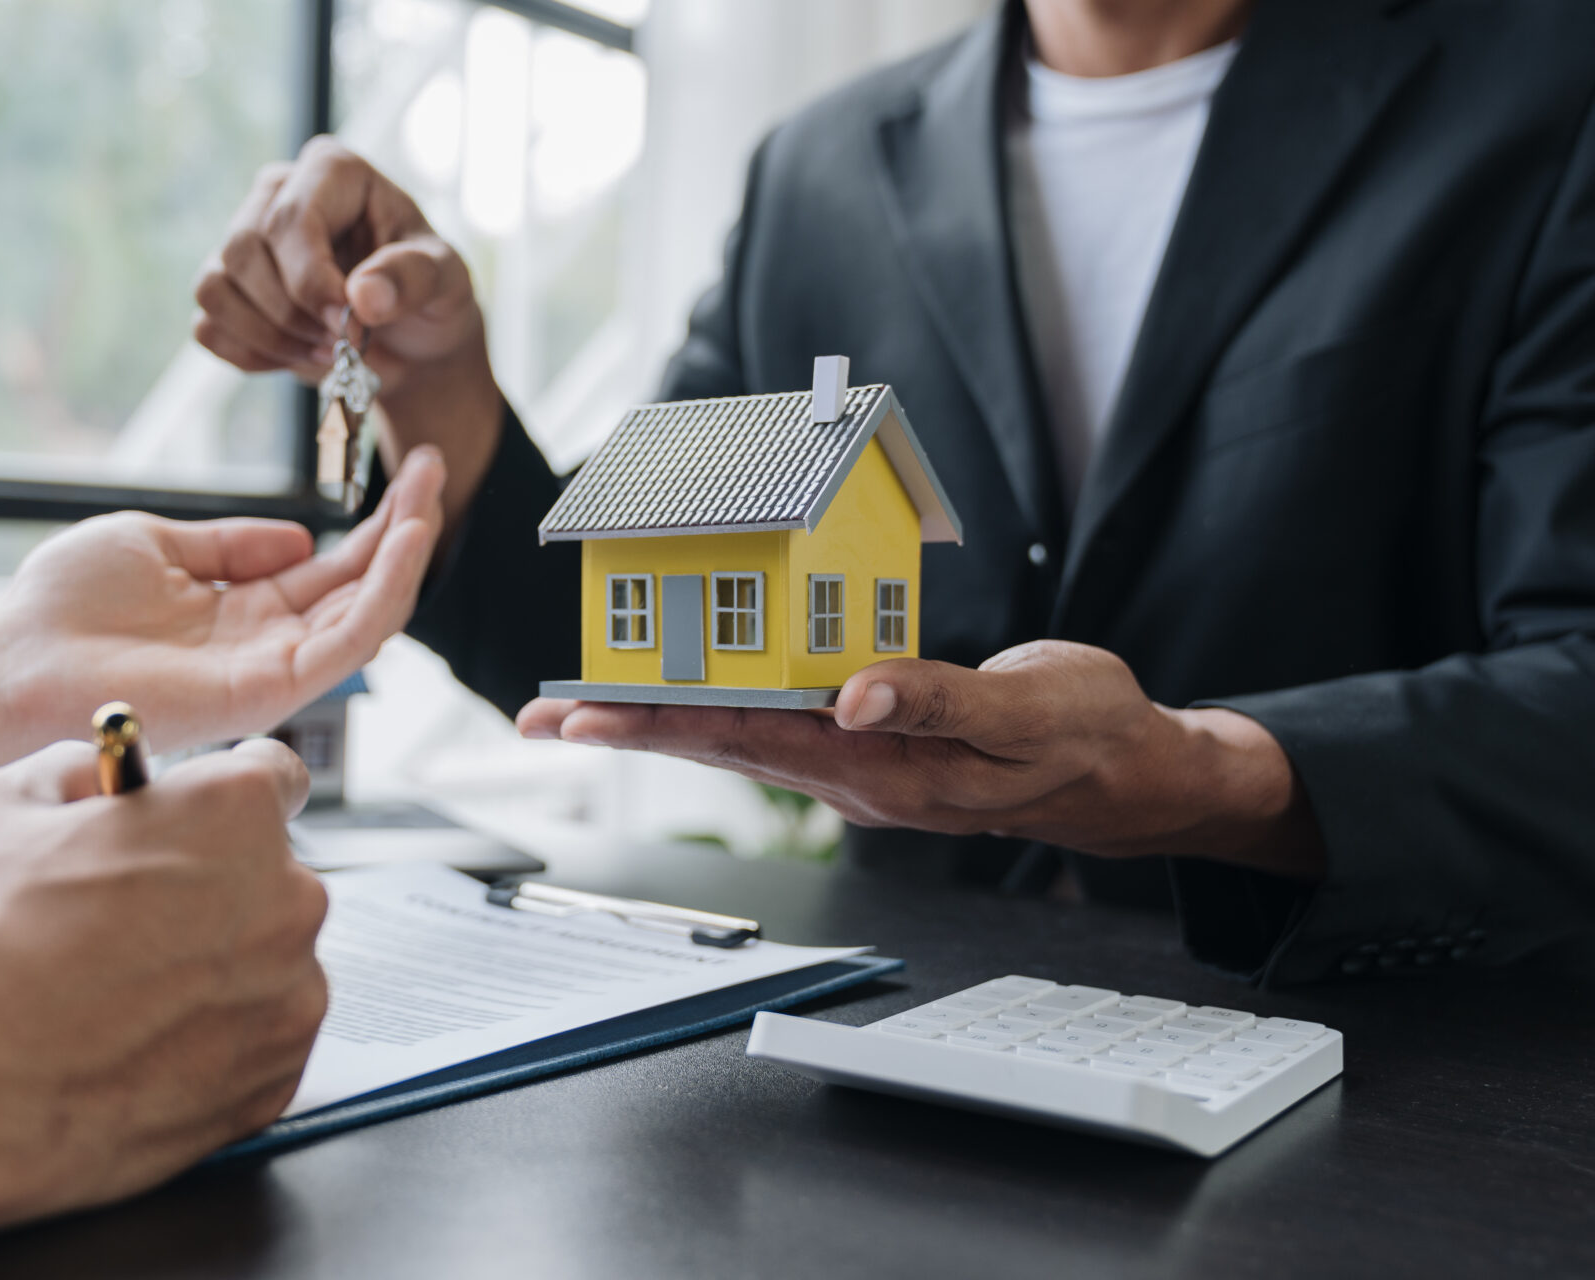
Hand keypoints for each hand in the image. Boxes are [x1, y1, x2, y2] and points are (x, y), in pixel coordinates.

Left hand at [0, 447, 444, 835]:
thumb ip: (232, 542)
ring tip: (431, 497)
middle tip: (437, 467)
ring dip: (408, 555)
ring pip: (368, 615)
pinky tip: (404, 542)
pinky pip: (347, 643)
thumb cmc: (63, 607)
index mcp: (242, 609)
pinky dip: (385, 592)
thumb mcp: (158, 542)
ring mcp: (271, 669)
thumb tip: (298, 536)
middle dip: (407, 527)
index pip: (330, 568)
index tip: (408, 470)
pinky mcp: (269, 691)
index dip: (375, 523)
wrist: (15, 659)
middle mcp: (266, 643)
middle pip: (361, 586)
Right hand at [0, 737, 325, 1268]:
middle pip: (265, 878)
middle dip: (206, 890)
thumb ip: (73, 773)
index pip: (271, 776)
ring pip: (263, 966)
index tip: (195, 816)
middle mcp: (288, 900)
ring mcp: (289, 998)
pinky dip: (211, 1046)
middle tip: (125, 921)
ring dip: (211, 973)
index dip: (217, 795)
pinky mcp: (275, 1081)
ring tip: (116, 998)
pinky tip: (134, 1049)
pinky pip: (256, 1044)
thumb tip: (92, 776)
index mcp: (236, 812)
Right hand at [192, 138, 503, 539]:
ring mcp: (244, 238)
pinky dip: (252, 355)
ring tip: (325, 353)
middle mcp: (277, 192)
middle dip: (292, 315)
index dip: (311, 280)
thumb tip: (363, 296)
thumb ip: (413, 279)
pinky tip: (297, 358)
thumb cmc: (431, 294)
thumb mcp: (447, 281)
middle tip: (343, 344)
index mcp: (333, 171)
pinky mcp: (227, 287)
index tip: (350, 323)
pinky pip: (208, 326)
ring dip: (270, 337)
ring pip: (214, 287)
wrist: (414, 340)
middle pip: (243, 250)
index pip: (291, 218)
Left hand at [518, 640, 1324, 879]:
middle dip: (627, 730)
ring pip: (742, 738)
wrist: (1129, 770)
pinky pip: (782, 723)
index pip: (747, 741)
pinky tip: (691, 690)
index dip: (658, 725)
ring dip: (661, 722)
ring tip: (588, 710)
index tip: (582, 718)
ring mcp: (861, 764)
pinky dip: (722, 704)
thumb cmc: (1088, 735)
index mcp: (883, 768)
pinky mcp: (875, 743)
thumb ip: (942, 700)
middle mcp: (855, 774)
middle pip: (721, 746)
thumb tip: (852, 696)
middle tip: (541, 719)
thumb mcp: (1031, 709)